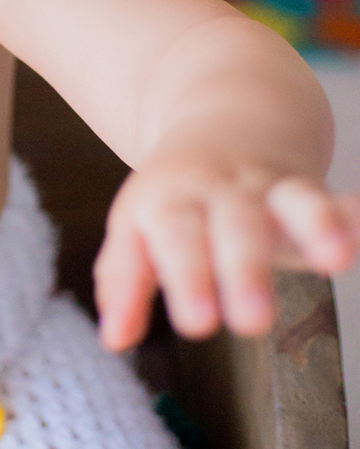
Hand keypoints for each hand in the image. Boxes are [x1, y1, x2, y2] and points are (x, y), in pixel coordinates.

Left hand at [94, 156, 359, 351]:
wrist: (223, 110)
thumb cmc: (177, 193)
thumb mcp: (138, 224)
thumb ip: (125, 278)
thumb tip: (113, 338)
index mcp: (173, 202)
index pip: (177, 240)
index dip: (186, 279)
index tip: (197, 324)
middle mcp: (224, 192)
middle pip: (235, 227)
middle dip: (245, 271)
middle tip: (253, 321)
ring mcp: (272, 188)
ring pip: (295, 201)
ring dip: (315, 224)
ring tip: (336, 257)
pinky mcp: (311, 190)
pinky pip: (338, 200)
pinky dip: (355, 215)